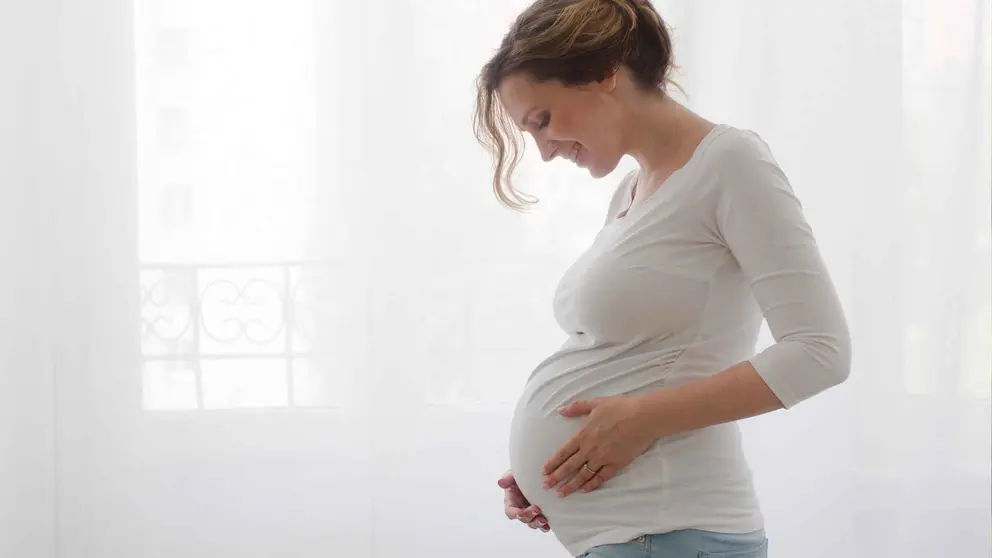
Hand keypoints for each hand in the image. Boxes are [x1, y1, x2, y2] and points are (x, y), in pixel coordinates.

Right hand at [498, 471, 550, 532]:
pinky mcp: (541, 513)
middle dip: (529, 516)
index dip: (515, 514)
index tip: (521, 513)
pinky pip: (542, 524)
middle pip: (523, 519)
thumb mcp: (514, 473)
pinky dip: (545, 526)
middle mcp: (521, 509)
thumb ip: (508, 478)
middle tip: (537, 510)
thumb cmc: (523, 473)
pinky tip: (549, 525)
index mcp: (512, 501)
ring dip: (538, 523)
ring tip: (544, 520)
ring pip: (532, 523)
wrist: (536, 474)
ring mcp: (531, 512)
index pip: (510, 512)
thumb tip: (500, 482)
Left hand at [541, 395, 656, 497]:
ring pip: (583, 475)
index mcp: (584, 435)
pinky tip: (584, 490)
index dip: (553, 463)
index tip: (544, 471)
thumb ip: (576, 408)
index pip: (564, 452)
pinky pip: (601, 477)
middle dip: (556, 477)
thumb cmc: (620, 407)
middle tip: (546, 486)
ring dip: (571, 485)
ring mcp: (603, 458)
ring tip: (561, 493)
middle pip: (570, 466)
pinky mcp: (616, 464)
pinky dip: (592, 485)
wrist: (642, 417)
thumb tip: (560, 410)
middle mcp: (590, 449)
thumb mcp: (595, 403)